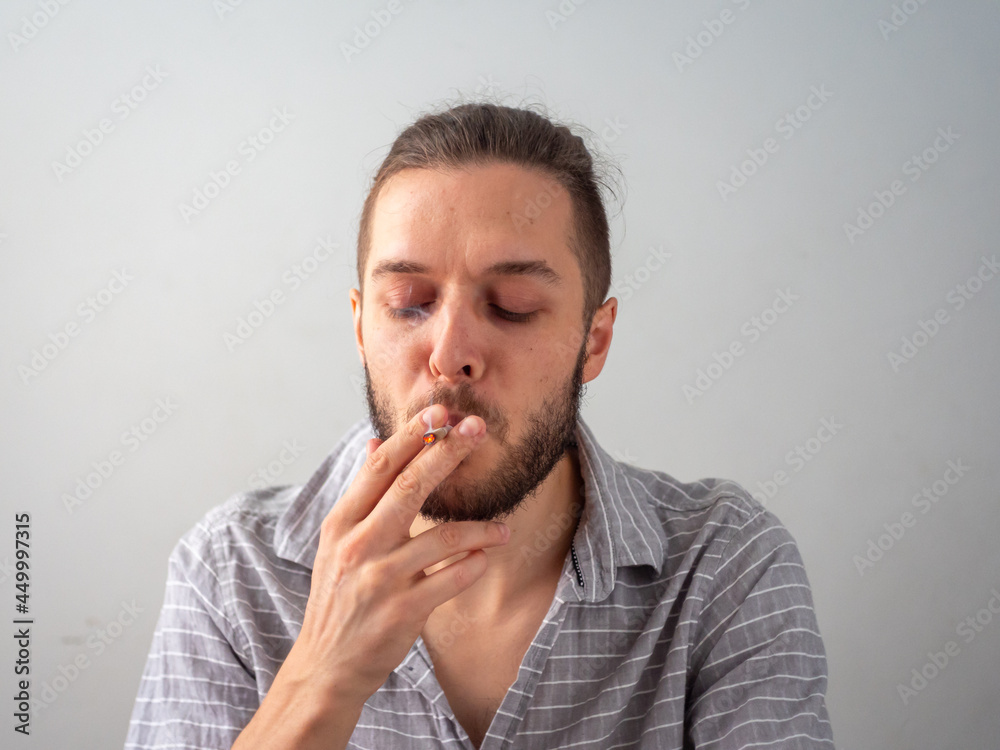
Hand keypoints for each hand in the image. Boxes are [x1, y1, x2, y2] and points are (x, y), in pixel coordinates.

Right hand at [287, 404, 509, 706]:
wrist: (325, 667)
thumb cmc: (338, 598)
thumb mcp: (337, 542)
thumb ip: (361, 494)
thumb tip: (376, 442)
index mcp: (341, 524)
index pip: (379, 468)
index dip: (412, 436)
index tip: (441, 410)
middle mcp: (358, 546)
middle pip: (409, 487)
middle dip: (447, 453)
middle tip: (478, 429)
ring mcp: (380, 579)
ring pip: (442, 537)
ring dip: (479, 527)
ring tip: (501, 528)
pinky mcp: (402, 611)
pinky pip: (452, 578)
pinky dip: (473, 564)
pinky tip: (484, 559)